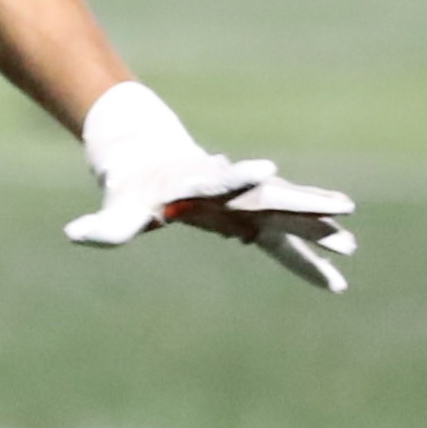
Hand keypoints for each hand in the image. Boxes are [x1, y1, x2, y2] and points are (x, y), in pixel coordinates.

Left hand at [65, 81, 355, 293]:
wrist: (149, 160)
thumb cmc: (132, 188)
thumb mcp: (118, 209)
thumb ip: (103, 227)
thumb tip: (73, 234)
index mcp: (200, 182)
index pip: (222, 179)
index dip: (242, 175)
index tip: (267, 169)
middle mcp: (232, 190)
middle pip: (273, 197)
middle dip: (305, 205)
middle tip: (343, 212)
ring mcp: (246, 202)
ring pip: (288, 215)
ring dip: (318, 228)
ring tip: (353, 245)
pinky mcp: (251, 217)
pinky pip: (282, 239)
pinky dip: (306, 252)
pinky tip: (337, 267)